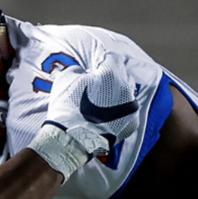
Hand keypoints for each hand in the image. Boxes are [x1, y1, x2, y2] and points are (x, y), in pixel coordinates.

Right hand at [28, 54, 138, 177]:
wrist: (72, 139)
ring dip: (117, 95)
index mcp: (111, 73)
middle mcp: (126, 88)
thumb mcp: (65, 79)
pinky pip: (128, 111)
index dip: (102, 63)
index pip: (113, 58)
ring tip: (102, 104)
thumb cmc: (67, 107)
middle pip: (122, 75)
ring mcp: (131, 107)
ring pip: (127, 94)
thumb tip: (85, 72)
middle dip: (111, 79)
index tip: (95, 69)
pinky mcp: (132, 123)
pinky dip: (120, 112)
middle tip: (97, 88)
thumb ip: (78, 69)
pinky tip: (106, 117)